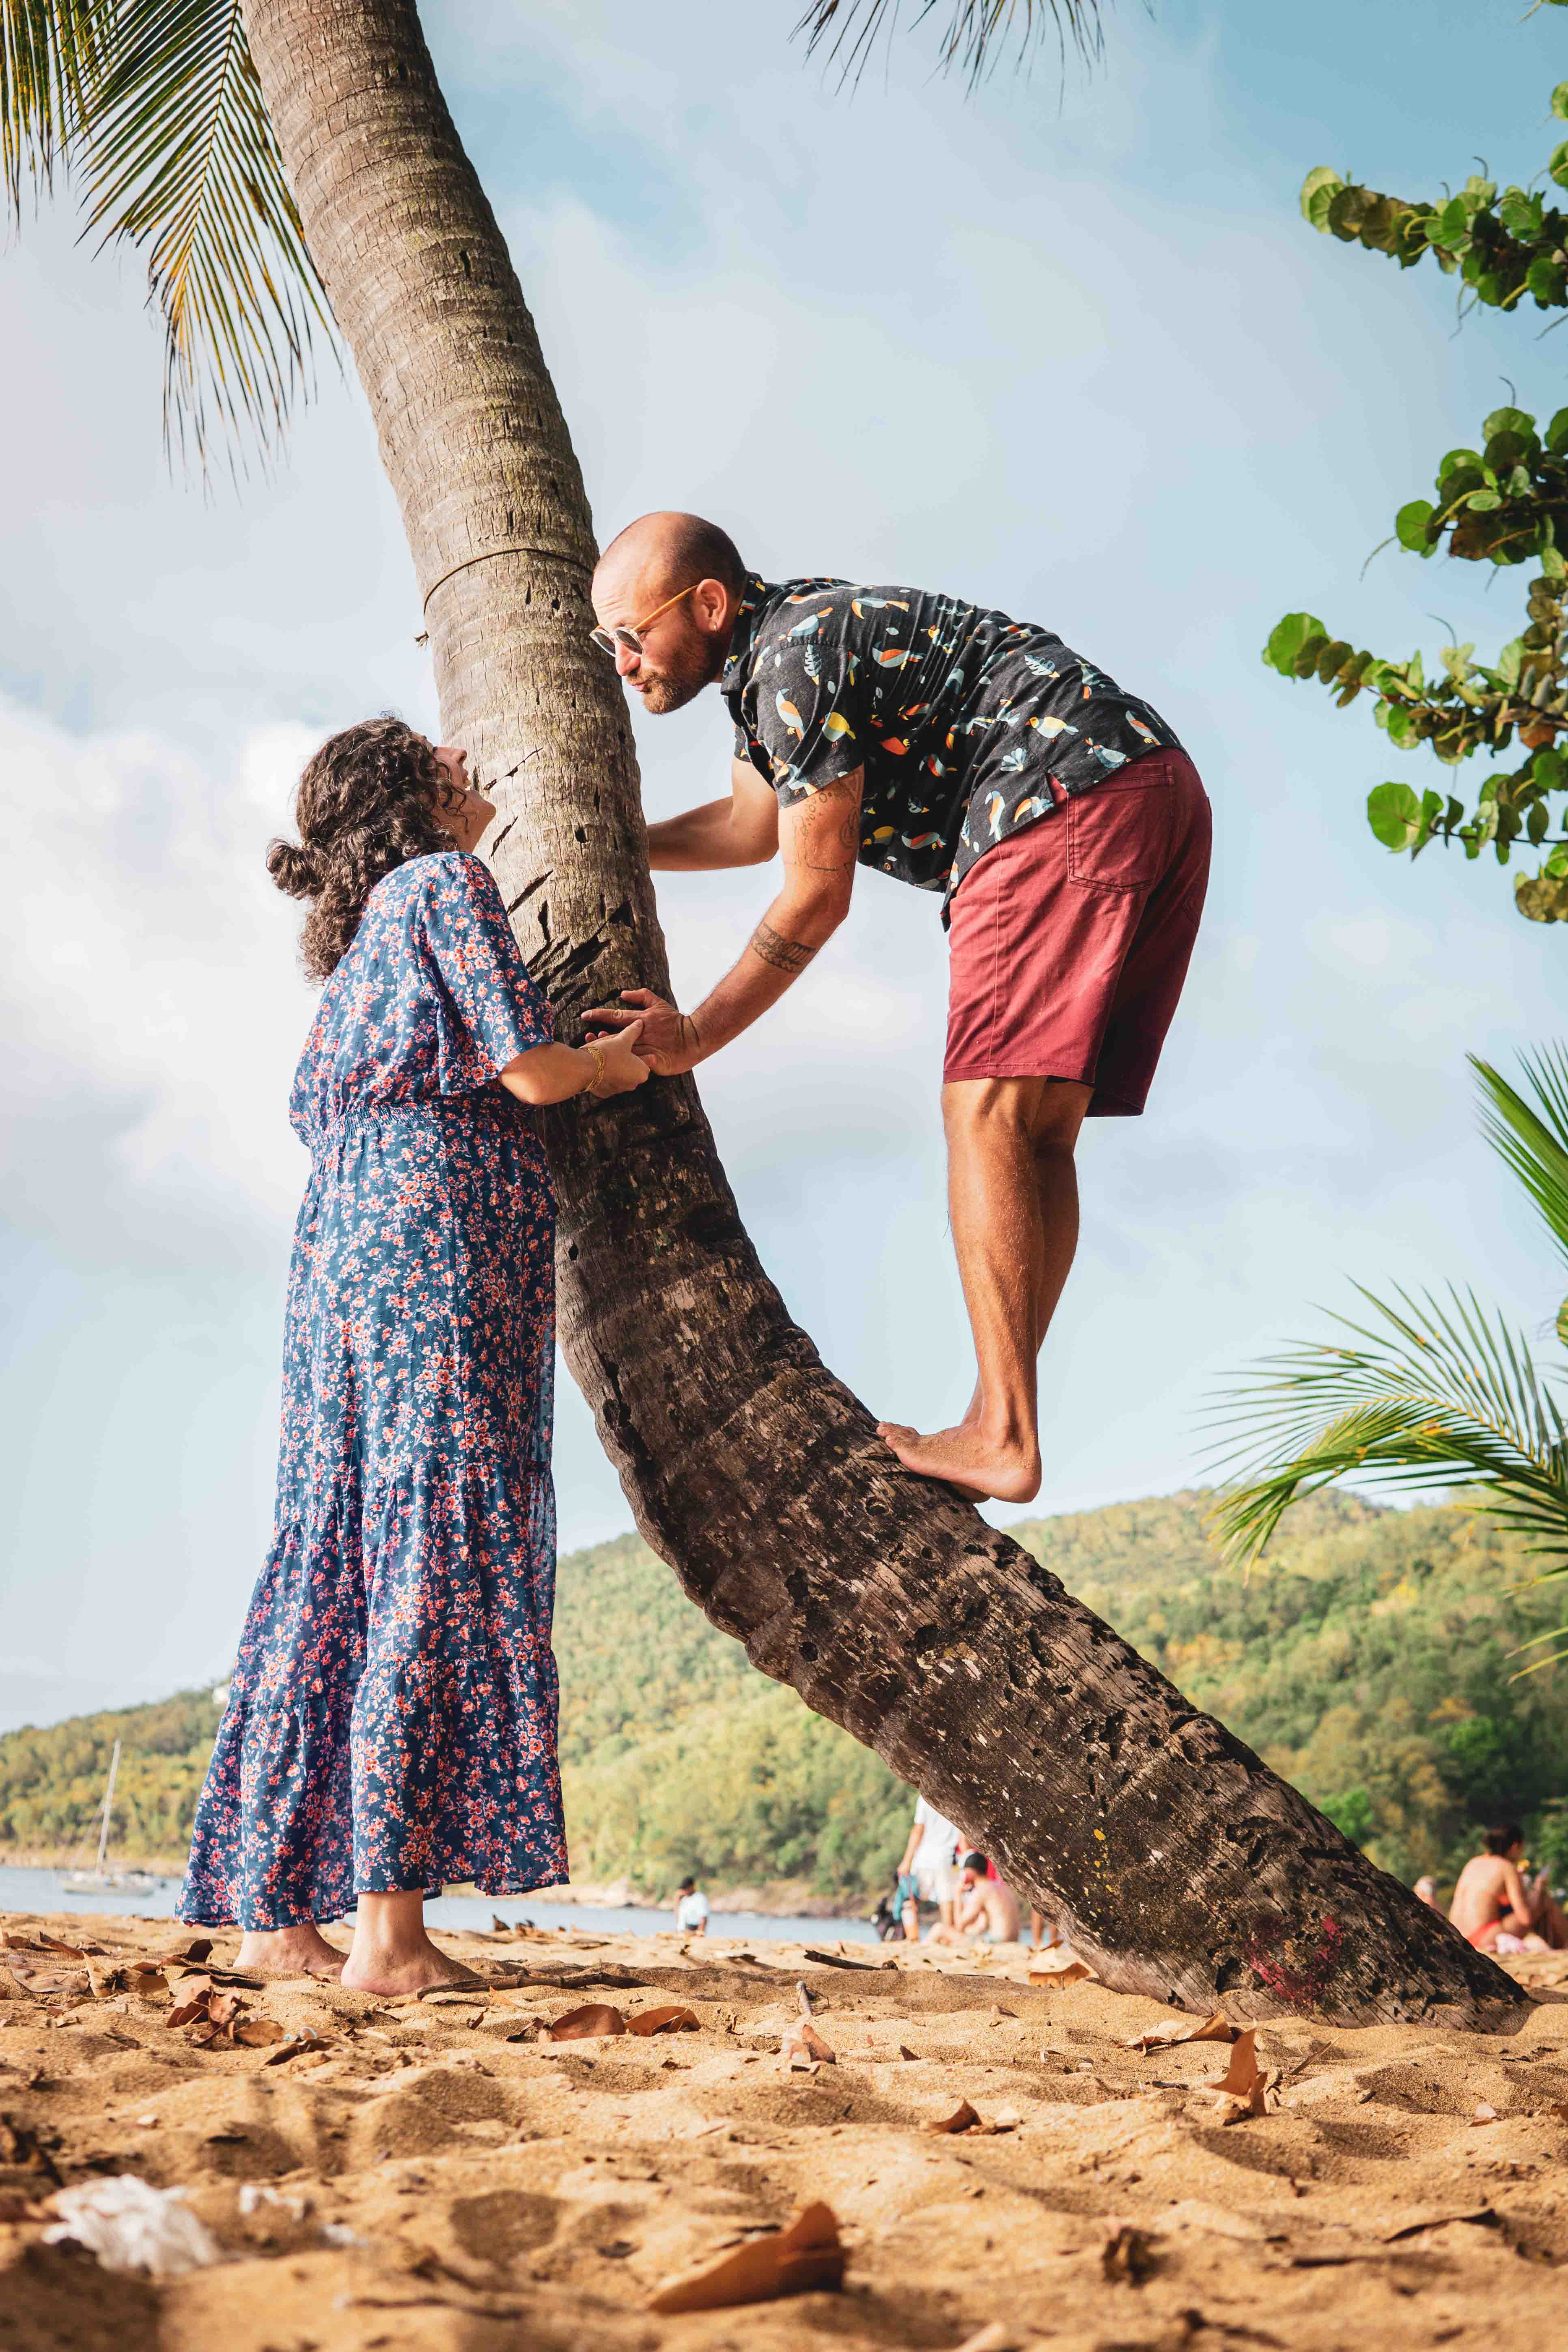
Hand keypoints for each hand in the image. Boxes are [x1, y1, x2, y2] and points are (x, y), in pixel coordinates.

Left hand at [583, 987, 699, 1076]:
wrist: (695, 1038)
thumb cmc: (676, 1021)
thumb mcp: (659, 1004)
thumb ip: (641, 996)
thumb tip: (623, 994)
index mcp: (642, 1020)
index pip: (616, 1016)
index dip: (599, 1015)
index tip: (584, 1015)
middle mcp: (643, 1035)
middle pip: (616, 1037)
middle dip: (600, 1039)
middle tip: (586, 1040)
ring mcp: (649, 1050)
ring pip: (625, 1054)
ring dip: (611, 1055)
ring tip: (596, 1056)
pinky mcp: (657, 1063)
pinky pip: (639, 1068)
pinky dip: (628, 1070)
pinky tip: (615, 1074)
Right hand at [586, 1019, 650, 1096]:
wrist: (585, 1068)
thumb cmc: (608, 1054)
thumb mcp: (623, 1039)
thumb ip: (633, 1031)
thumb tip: (640, 1023)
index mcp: (642, 1073)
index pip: (643, 1059)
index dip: (634, 1048)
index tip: (626, 1043)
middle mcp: (632, 1085)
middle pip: (628, 1065)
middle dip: (620, 1053)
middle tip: (610, 1043)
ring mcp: (618, 1090)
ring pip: (616, 1070)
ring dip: (610, 1060)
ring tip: (598, 1046)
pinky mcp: (604, 1092)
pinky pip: (605, 1078)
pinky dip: (601, 1069)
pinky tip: (594, 1059)